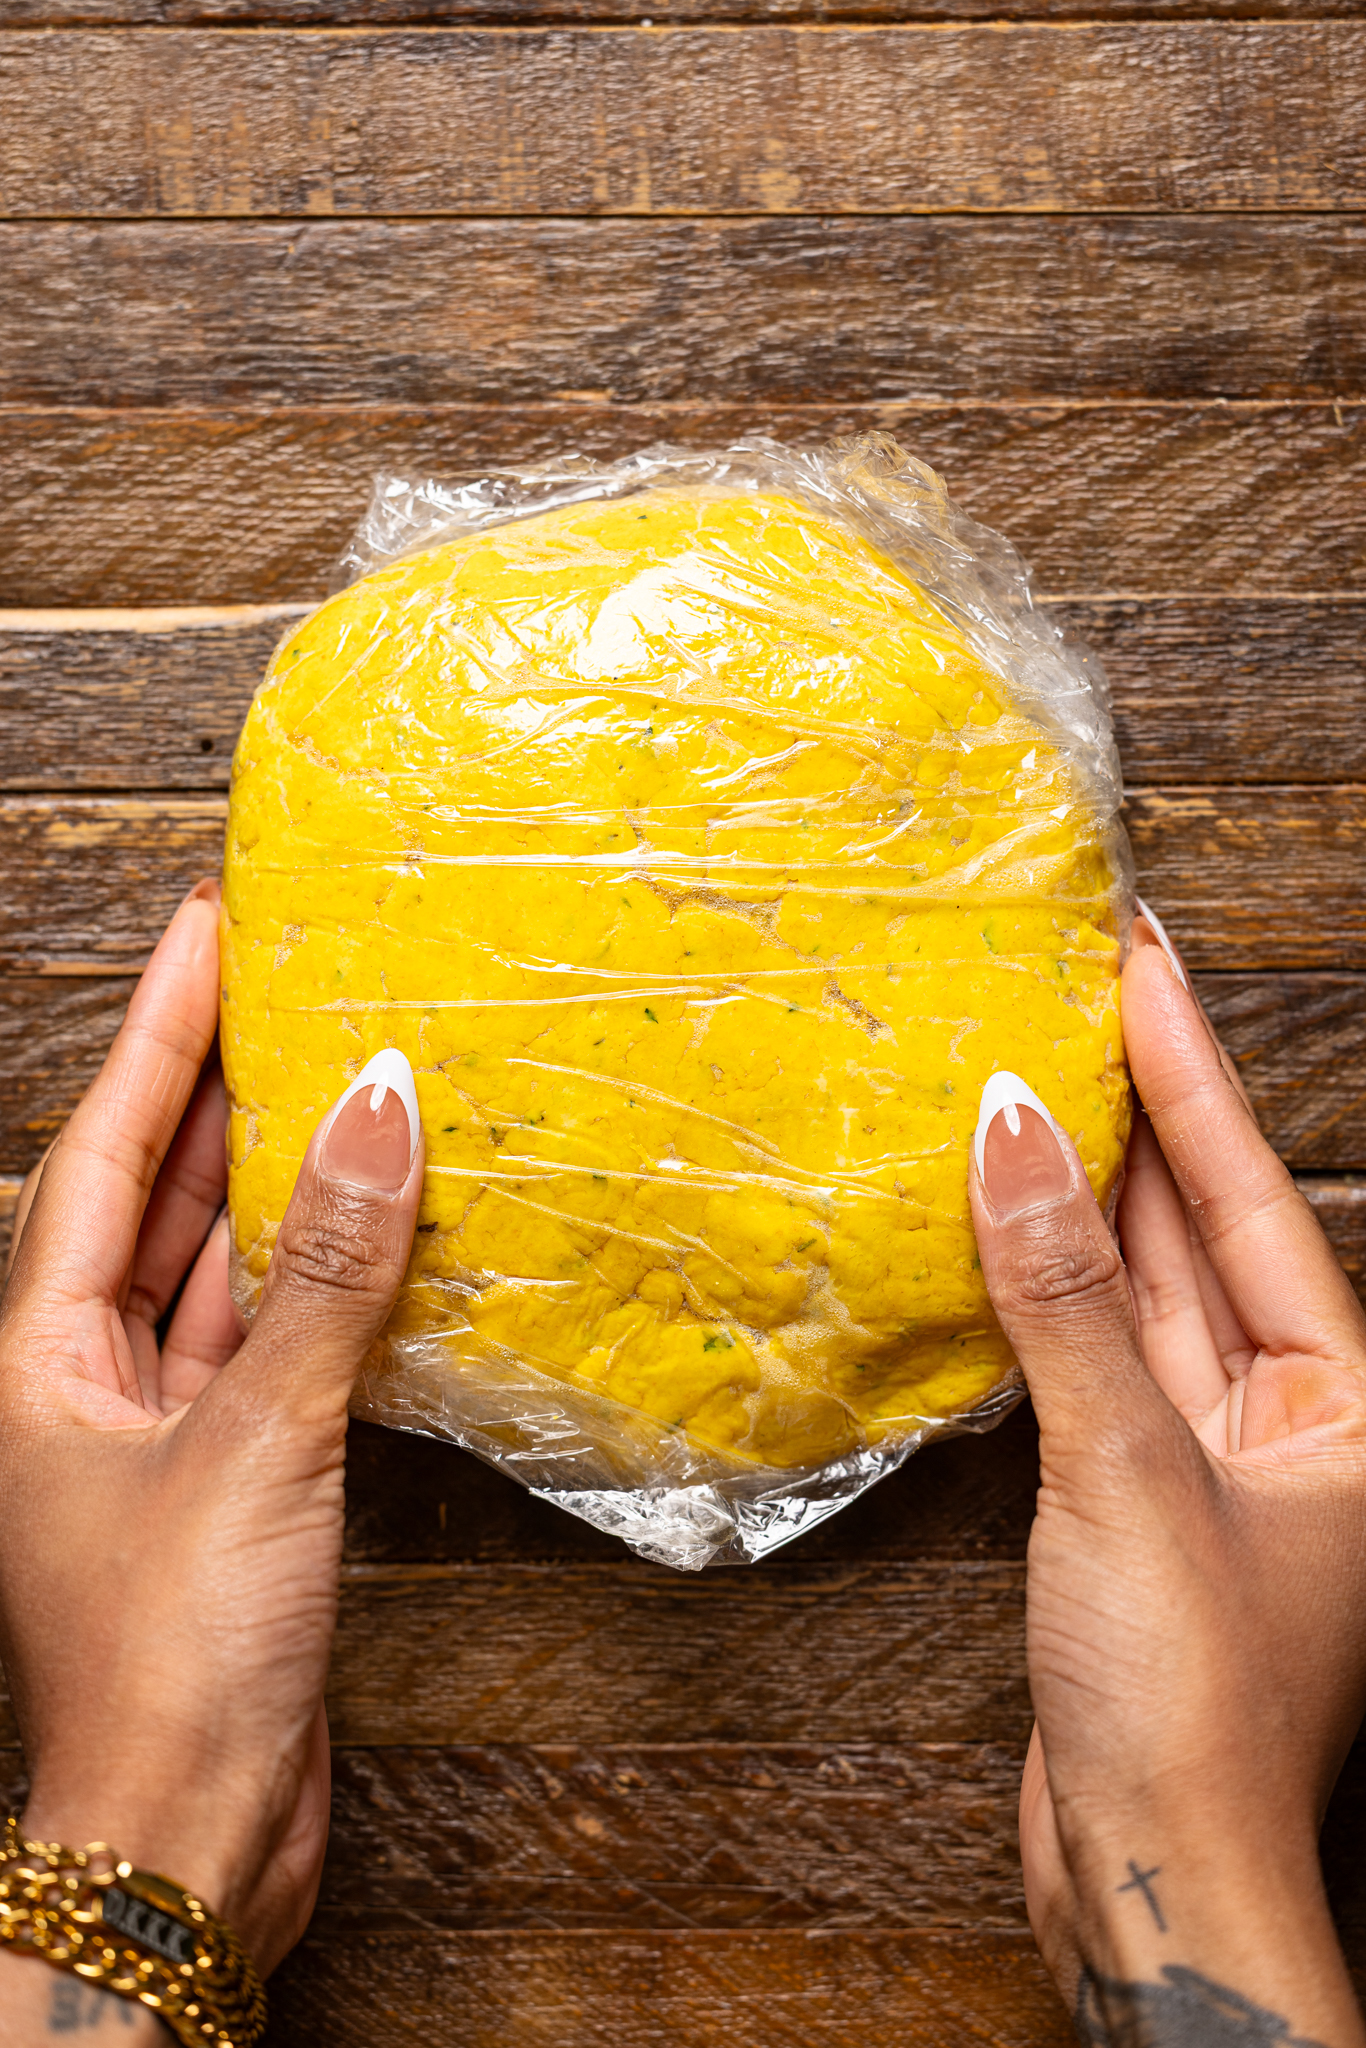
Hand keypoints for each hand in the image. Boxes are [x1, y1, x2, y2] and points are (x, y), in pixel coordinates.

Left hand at [0, 882, 422, 2030]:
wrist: (186, 1841)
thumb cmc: (170, 1654)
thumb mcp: (255, 1437)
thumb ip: (329, 1271)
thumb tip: (379, 1107)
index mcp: (35, 1352)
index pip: (102, 1146)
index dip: (162, 1028)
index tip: (212, 924)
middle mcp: (84, 1375)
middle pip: (155, 1192)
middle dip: (217, 1081)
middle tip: (286, 971)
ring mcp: (160, 1427)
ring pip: (223, 1265)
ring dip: (279, 1176)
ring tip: (339, 1067)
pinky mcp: (234, 1476)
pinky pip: (281, 1339)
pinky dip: (328, 1279)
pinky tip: (377, 1225)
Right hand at [970, 913, 1365, 2042]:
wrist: (1154, 1885)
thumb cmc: (1194, 1703)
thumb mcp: (1130, 1471)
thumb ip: (1066, 1297)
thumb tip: (1013, 1126)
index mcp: (1348, 1403)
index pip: (1250, 1198)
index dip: (1190, 1072)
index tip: (1138, 961)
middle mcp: (1289, 1421)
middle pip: (1195, 1234)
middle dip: (1133, 1113)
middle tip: (1072, 990)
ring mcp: (1204, 1463)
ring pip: (1132, 1295)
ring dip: (1076, 1196)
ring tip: (1027, 1077)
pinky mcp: (1125, 1507)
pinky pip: (1083, 1363)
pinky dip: (1035, 1295)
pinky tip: (992, 1229)